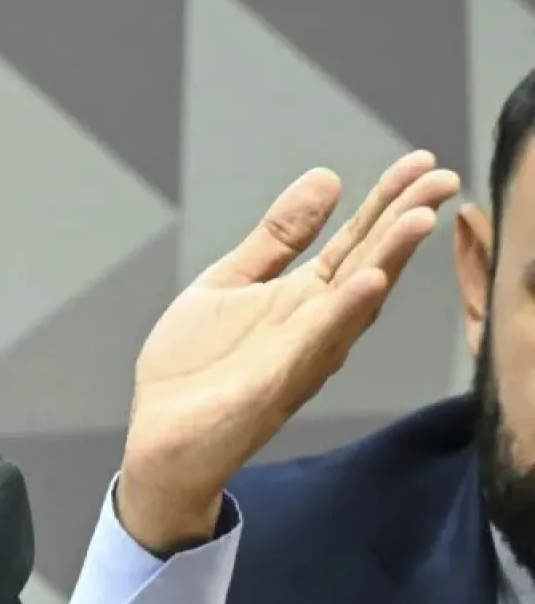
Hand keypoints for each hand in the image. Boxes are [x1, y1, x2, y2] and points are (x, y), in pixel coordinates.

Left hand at [117, 151, 461, 550]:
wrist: (160, 440)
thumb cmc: (195, 370)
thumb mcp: (230, 284)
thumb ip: (277, 237)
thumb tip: (326, 178)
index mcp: (303, 299)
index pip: (355, 242)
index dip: (387, 201)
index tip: (421, 163)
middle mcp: (315, 326)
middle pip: (369, 264)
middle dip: (404, 221)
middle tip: (442, 177)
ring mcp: (301, 355)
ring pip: (354, 303)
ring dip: (387, 260)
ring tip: (418, 218)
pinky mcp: (277, 383)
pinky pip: (315, 344)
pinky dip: (342, 312)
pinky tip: (368, 281)